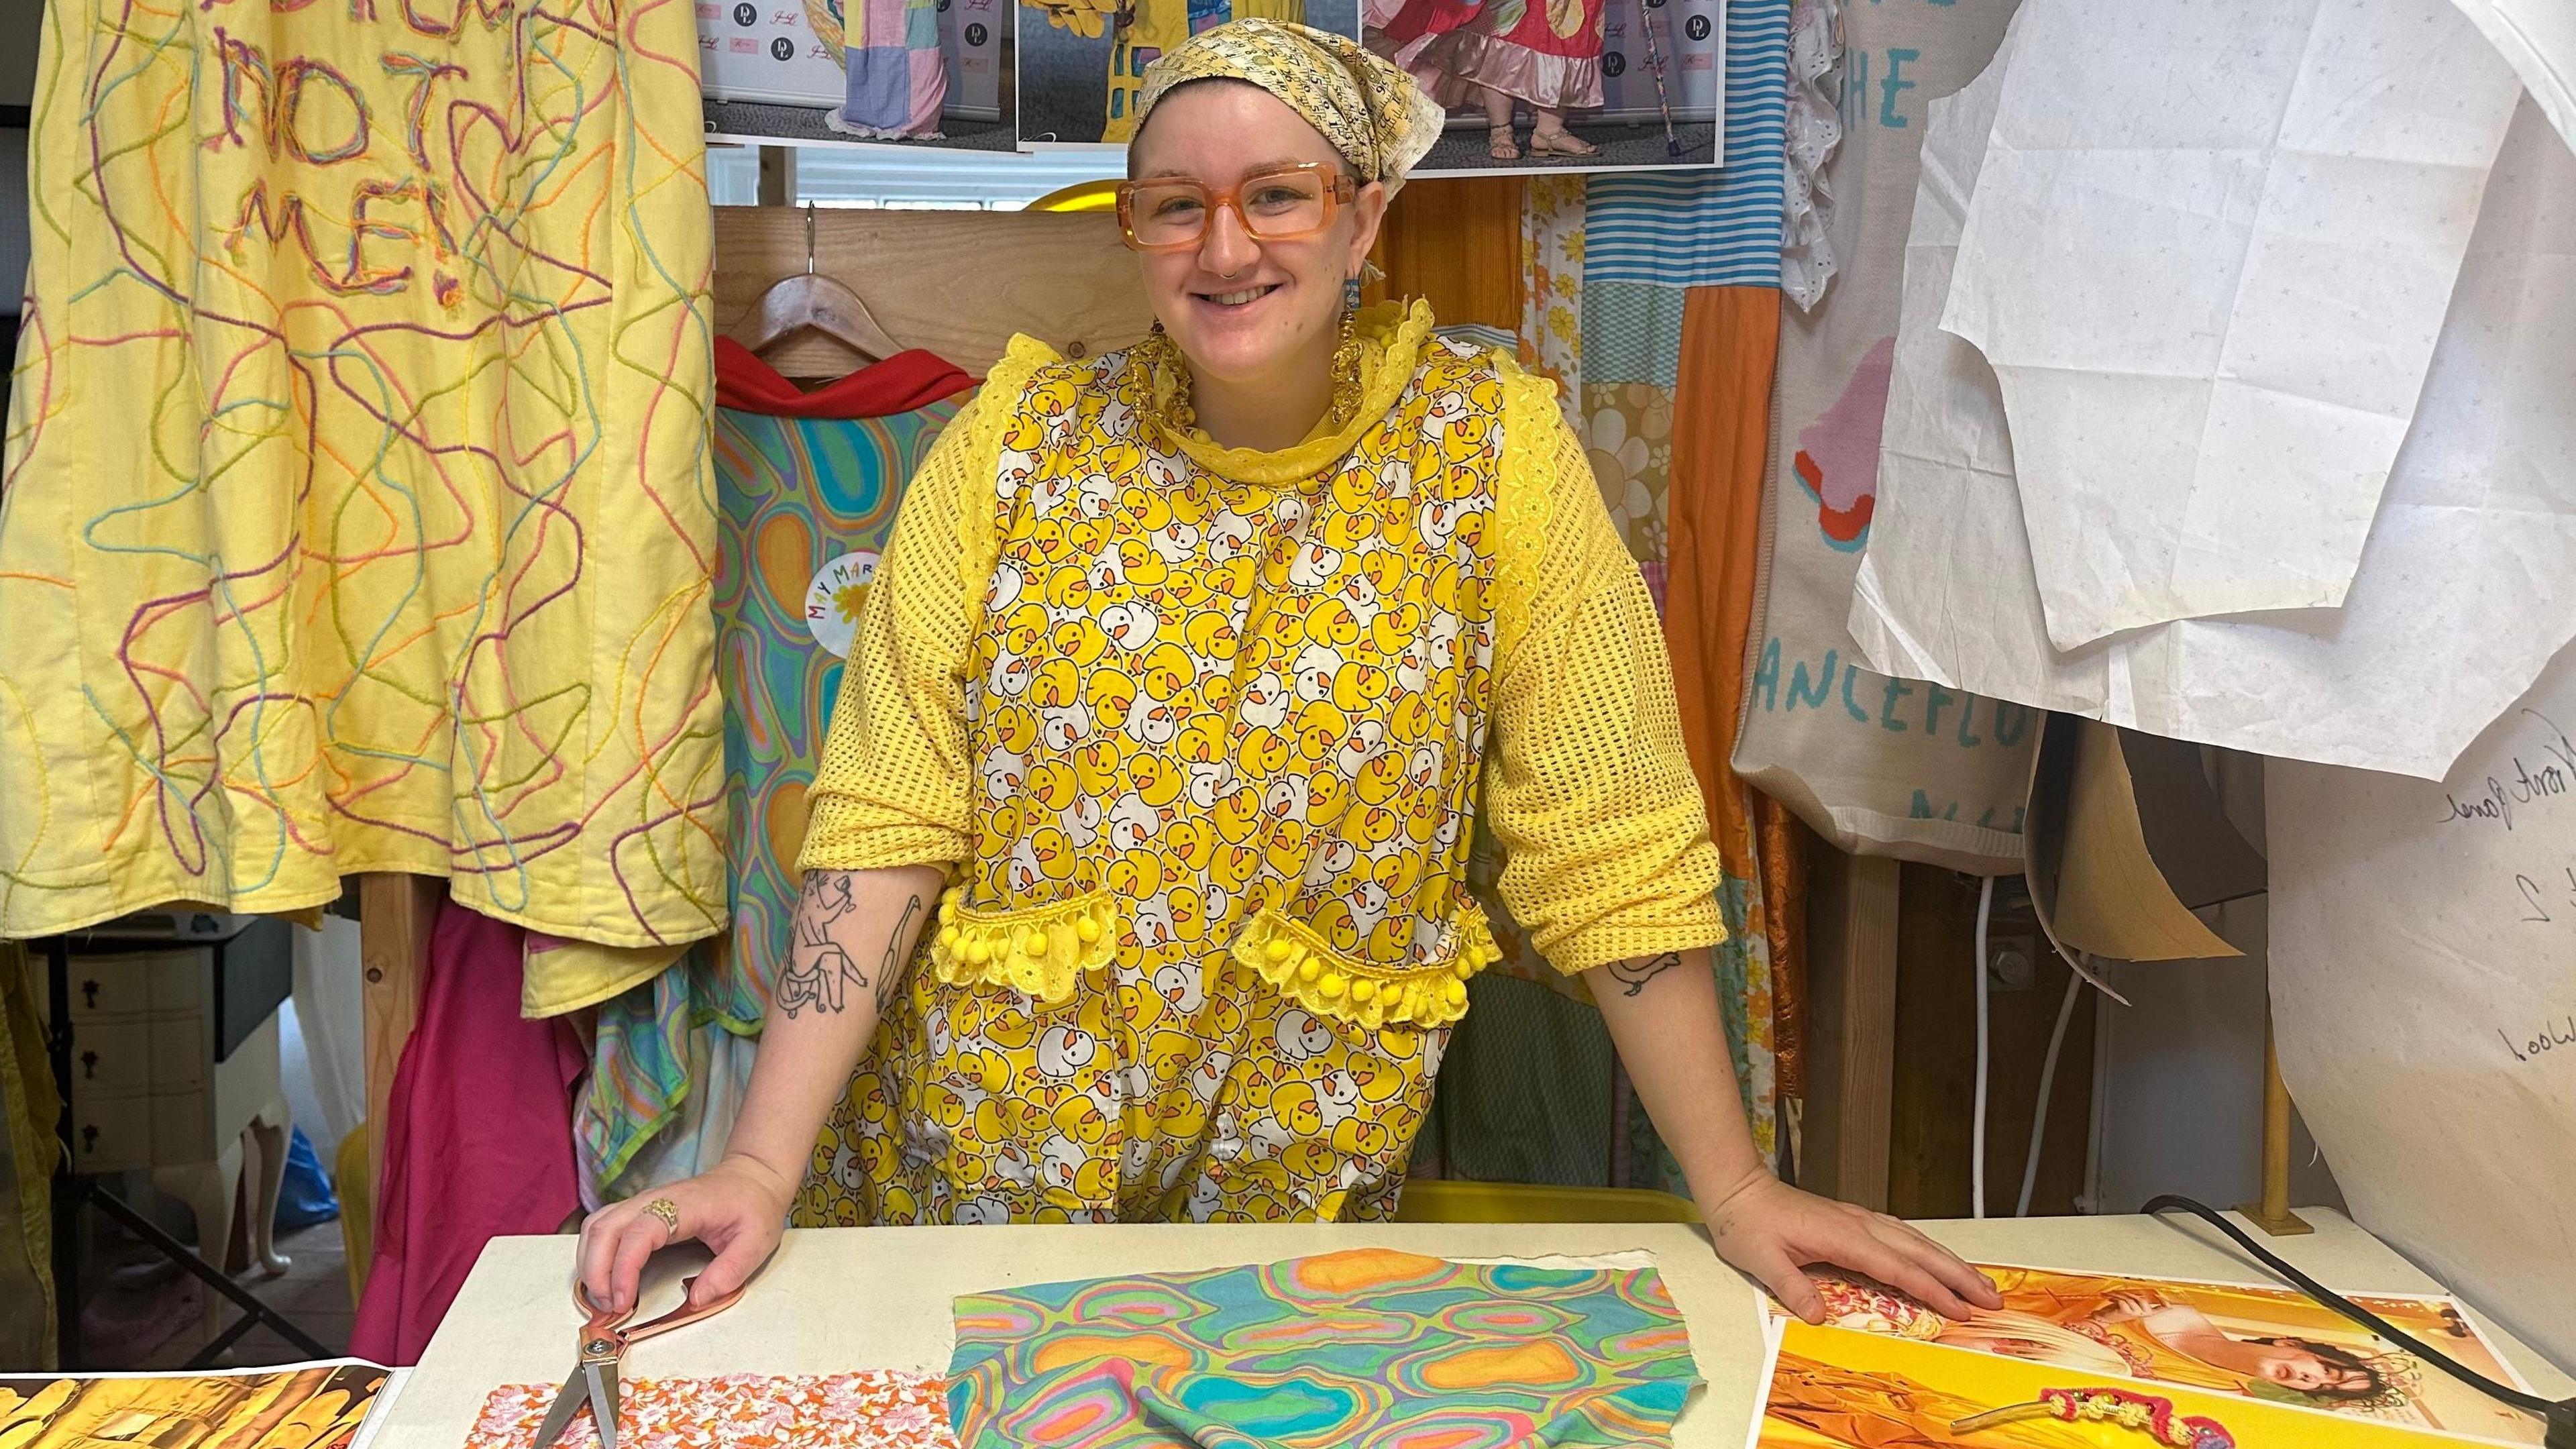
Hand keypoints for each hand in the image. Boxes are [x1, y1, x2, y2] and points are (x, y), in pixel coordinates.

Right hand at [577, 1156, 794, 1312]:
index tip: (623, 1302)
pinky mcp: (638, 1210)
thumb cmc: (753, 1207)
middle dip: (596, 1272)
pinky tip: (605, 1279)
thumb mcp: (755, 1242)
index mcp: (682, 1206)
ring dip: (590, 1264)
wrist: (752, 1179)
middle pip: (604, 1228)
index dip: (623, 1270)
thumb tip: (696, 1300)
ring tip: (604, 1298)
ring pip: (596, 1226)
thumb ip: (729, 1271)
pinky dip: (595, 1254)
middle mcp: (654, 1200)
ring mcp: (642, 1202)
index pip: (638, 1233)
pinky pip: (603, 1227)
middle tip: (608, 1308)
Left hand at [1703, 1173, 2001, 1323]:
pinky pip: (1901, 1233)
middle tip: (1992, 1299)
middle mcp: (1858, 1225)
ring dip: (1949, 1261)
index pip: (1898, 1269)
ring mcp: (1858, 1219)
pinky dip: (1926, 1247)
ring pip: (1915, 1240)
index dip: (1932, 1291)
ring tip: (1980, 1282)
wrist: (1738, 1191)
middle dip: (1958, 1276)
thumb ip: (1792, 1286)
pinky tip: (1937, 1257)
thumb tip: (1819, 1316)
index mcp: (1843, 1237)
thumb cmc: (1748, 1225)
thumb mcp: (1762, 1261)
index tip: (1961, 1310)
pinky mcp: (1853, 1219)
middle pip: (1920, 1252)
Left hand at [2099, 1290, 2168, 1319]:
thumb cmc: (2118, 1308)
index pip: (2158, 1308)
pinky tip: (2111, 1299)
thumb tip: (2150, 1292)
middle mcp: (2143, 1314)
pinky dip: (2116, 1297)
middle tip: (2120, 1294)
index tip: (2169, 1305)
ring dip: (2121, 1295)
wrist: (2104, 1317)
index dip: (2163, 1305)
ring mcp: (2135, 1314)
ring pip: (2132, 1299)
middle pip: (2143, 1300)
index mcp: (2146, 1312)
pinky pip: (2124, 1299)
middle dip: (2131, 1294)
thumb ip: (2140, 1298)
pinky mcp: (2126, 1312)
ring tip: (2113, 1296)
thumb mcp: (2132, 1303)